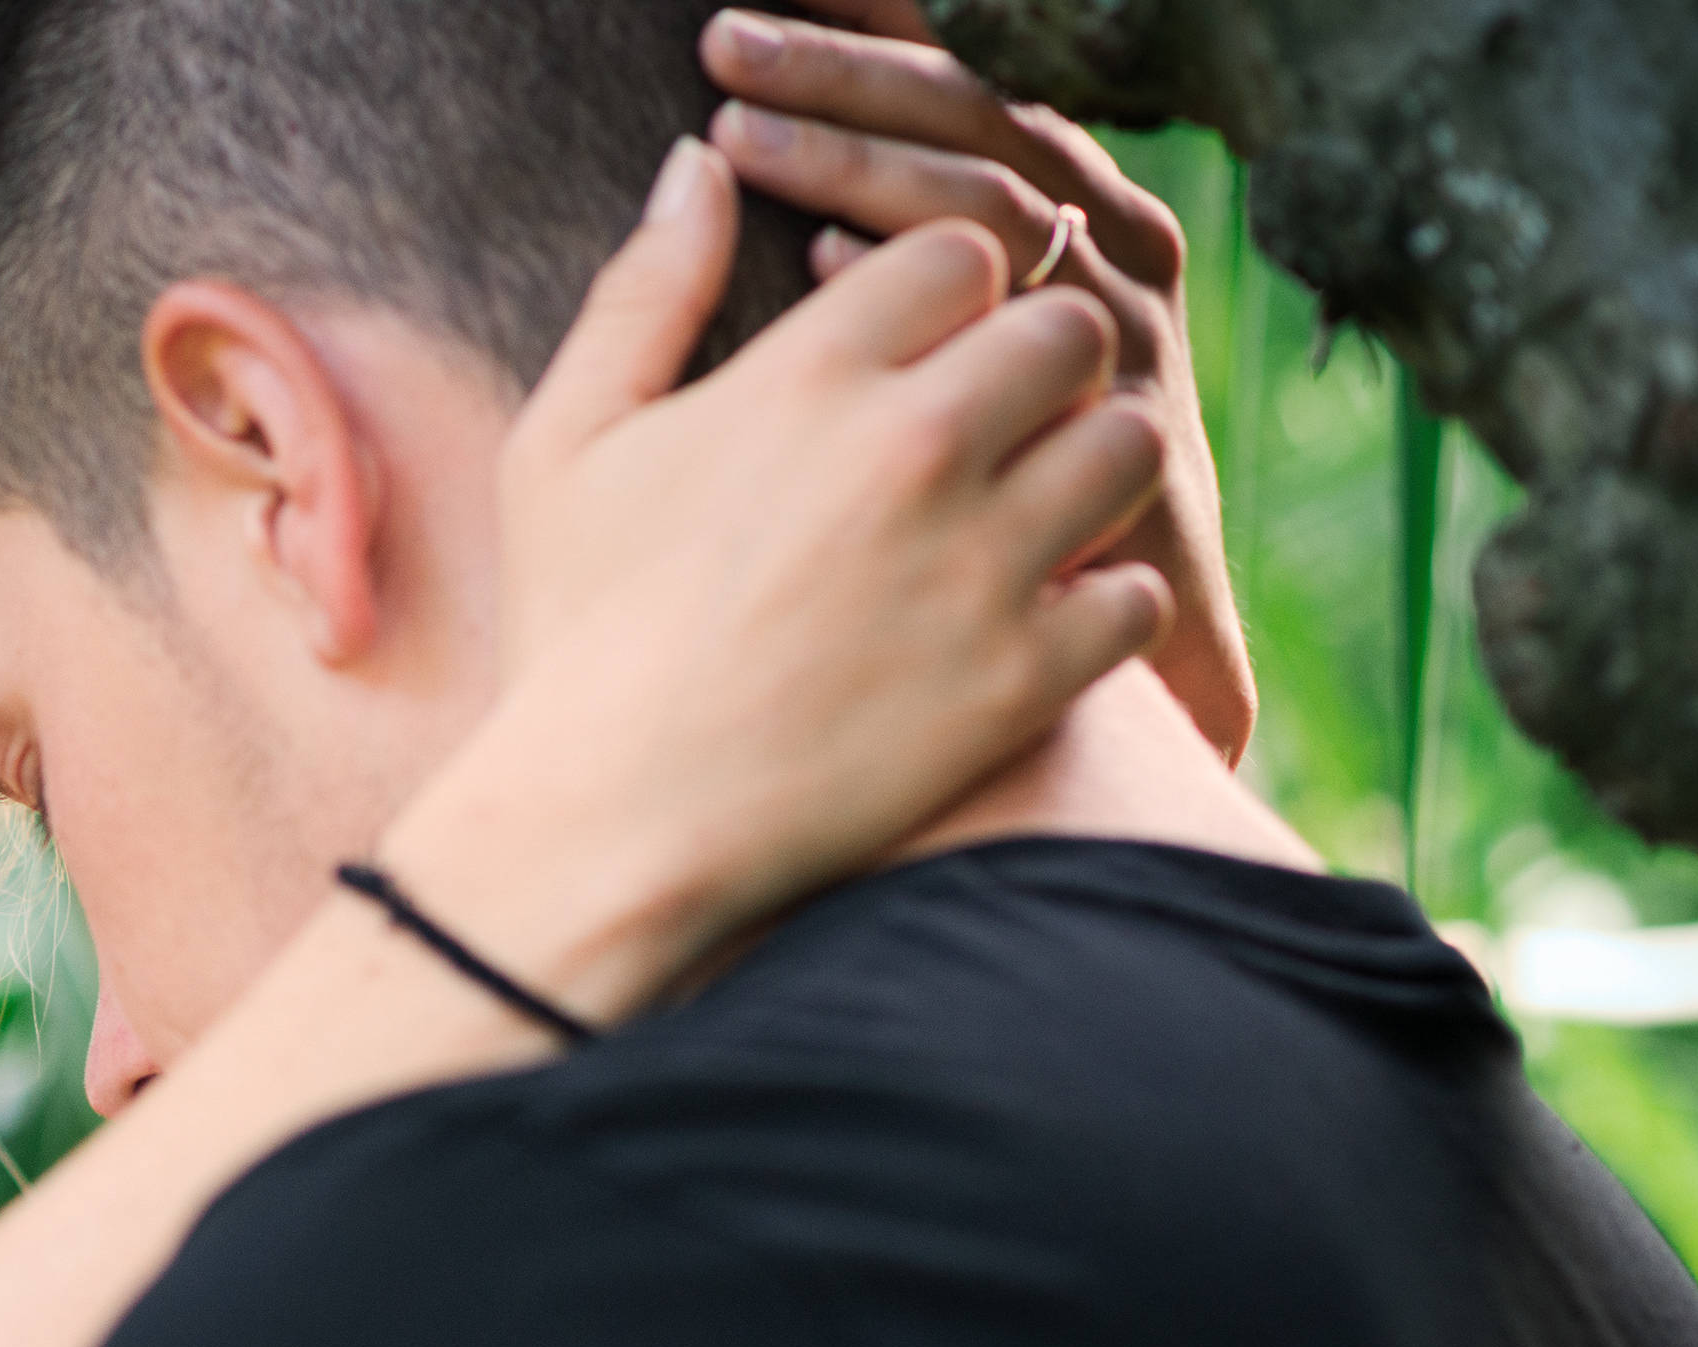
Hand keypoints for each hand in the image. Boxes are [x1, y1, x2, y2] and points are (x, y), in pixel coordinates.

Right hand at [392, 139, 1167, 1021]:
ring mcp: (980, 568)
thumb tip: (698, 165)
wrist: (607, 829)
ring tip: (1037, 514)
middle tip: (998, 428)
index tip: (921, 353)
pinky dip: (1099, 607)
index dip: (948, 297)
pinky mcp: (1022, 681)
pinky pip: (1133, 598)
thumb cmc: (573, 638)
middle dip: (1040, 368)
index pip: (961, 253)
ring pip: (1128, 449)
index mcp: (809, 375)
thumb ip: (643, 291)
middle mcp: (914, 450)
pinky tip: (1038, 623)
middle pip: (1068, 332)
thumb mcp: (565, 447)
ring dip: (1093, 470)